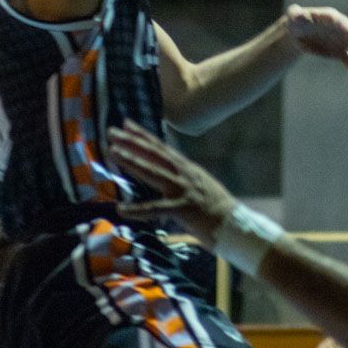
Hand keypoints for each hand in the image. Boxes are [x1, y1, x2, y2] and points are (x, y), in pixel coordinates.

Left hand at [110, 122, 237, 245]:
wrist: (235, 224)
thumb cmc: (217, 208)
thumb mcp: (199, 184)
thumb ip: (183, 176)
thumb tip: (168, 171)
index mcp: (187, 168)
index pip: (161, 147)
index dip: (143, 135)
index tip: (126, 124)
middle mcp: (184, 173)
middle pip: (154, 154)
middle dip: (132, 141)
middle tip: (112, 131)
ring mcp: (183, 190)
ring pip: (153, 172)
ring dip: (132, 161)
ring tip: (113, 152)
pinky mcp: (183, 209)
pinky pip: (156, 209)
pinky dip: (137, 210)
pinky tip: (121, 209)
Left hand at [283, 4, 347, 85]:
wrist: (298, 32)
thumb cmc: (296, 21)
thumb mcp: (294, 16)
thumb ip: (296, 14)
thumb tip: (298, 15)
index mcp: (330, 17)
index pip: (339, 21)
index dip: (344, 26)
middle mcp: (340, 28)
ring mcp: (341, 41)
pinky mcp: (338, 53)